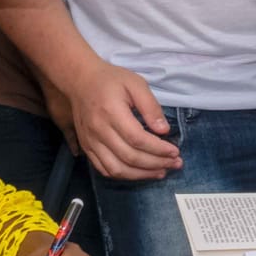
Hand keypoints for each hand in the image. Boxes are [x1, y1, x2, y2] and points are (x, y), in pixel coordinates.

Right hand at [68, 61, 180, 180]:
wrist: (80, 81)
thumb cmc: (111, 80)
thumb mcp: (136, 83)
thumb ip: (150, 106)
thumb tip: (164, 130)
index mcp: (111, 112)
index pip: (137, 139)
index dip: (158, 149)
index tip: (175, 151)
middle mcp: (99, 130)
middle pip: (129, 157)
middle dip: (156, 164)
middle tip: (175, 163)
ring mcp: (90, 142)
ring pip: (116, 169)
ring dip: (141, 175)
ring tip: (161, 172)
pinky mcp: (86, 147)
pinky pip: (104, 169)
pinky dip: (124, 175)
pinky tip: (140, 173)